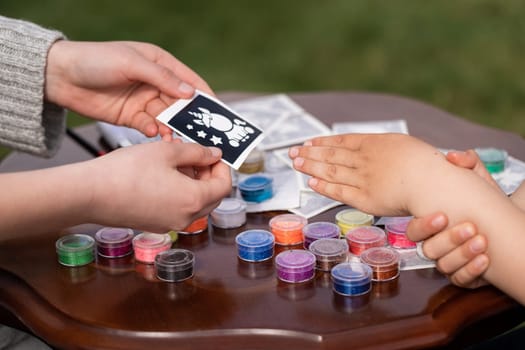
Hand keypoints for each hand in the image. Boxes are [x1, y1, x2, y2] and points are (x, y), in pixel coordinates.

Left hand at [45, 40, 212, 137]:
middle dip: (193, 118)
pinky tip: (154, 135)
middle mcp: (155, 83)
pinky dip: (154, 133)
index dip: (205, 97)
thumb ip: (162, 78)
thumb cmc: (95, 60)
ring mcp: (144, 101)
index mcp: (160, 64)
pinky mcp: (132, 117)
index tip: (219, 113)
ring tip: (177, 138)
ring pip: (168, 118)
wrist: (59, 77)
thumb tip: (190, 93)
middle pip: (181, 103)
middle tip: (205, 133)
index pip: (190, 81)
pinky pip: (150, 127)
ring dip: (174, 128)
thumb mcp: (131, 63)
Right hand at [86, 141, 230, 231]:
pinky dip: (178, 192)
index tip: (214, 154)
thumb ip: (197, 152)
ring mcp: (170, 224)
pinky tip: (163, 173)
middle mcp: (185, 218)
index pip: (224, 186)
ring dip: (192, 181)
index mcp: (194, 200)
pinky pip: (177, 208)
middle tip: (196, 155)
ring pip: (194, 203)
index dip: (223, 167)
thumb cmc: (126, 171)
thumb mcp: (167, 151)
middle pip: (212, 197)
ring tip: (175, 159)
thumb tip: (214, 154)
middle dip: (208, 174)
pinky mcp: (155, 224)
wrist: (90, 193)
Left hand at [289, 133, 444, 216]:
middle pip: (331, 154)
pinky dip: (323, 186)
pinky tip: (311, 182)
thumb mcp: (406, 146)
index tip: (310, 142)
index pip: (342, 141)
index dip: (324, 142)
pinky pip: (339, 191)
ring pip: (331, 170)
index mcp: (375, 143)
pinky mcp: (365, 199)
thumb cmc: (428, 165)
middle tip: (293, 151)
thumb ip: (385, 149)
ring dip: (311, 166)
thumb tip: (374, 149)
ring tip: (296, 163)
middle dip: (310, 152)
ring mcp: (363, 179)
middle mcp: (364, 159)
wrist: (434, 183)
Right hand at [406, 149, 494, 288]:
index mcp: (432, 225)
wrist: (508, 229)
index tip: (443, 215)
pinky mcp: (463, 276)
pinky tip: (485, 259)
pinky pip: (460, 279)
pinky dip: (471, 271)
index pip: (414, 231)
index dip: (424, 225)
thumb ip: (468, 165)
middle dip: (448, 239)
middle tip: (470, 227)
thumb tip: (454, 156)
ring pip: (443, 265)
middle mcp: (436, 245)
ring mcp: (448, 262)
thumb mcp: (479, 182)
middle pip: (428, 249)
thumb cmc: (486, 205)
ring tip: (482, 241)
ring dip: (462, 254)